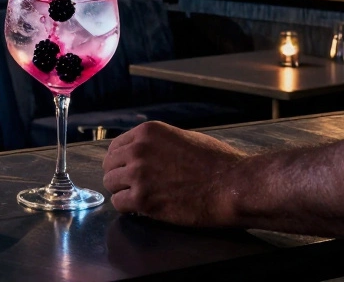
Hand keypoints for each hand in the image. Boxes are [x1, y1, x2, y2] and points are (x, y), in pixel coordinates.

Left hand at [102, 121, 245, 226]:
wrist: (234, 185)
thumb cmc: (219, 163)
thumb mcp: (185, 138)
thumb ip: (160, 144)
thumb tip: (148, 151)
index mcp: (148, 132)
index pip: (116, 146)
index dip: (120, 161)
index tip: (125, 170)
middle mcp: (138, 150)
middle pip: (109, 166)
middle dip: (119, 176)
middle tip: (131, 187)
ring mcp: (138, 174)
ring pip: (111, 184)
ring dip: (123, 192)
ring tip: (138, 198)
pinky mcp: (143, 199)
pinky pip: (119, 204)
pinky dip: (128, 208)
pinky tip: (140, 209)